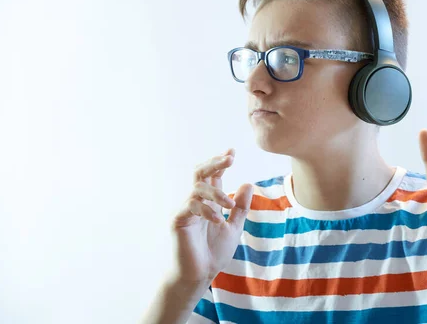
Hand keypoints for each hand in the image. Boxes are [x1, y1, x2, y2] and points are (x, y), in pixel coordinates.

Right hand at [170, 148, 253, 284]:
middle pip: (201, 173)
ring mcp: (185, 209)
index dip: (221, 162)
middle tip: (229, 158)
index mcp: (209, 201)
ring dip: (216, 193)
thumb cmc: (213, 252)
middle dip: (214, 163)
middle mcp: (195, 201)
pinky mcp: (178, 220)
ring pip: (197, 188)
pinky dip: (206, 210)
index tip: (232, 151)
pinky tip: (218, 220)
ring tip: (229, 205)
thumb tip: (248, 183)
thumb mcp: (234, 227)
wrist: (199, 275)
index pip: (214, 176)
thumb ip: (240, 207)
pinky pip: (191, 206)